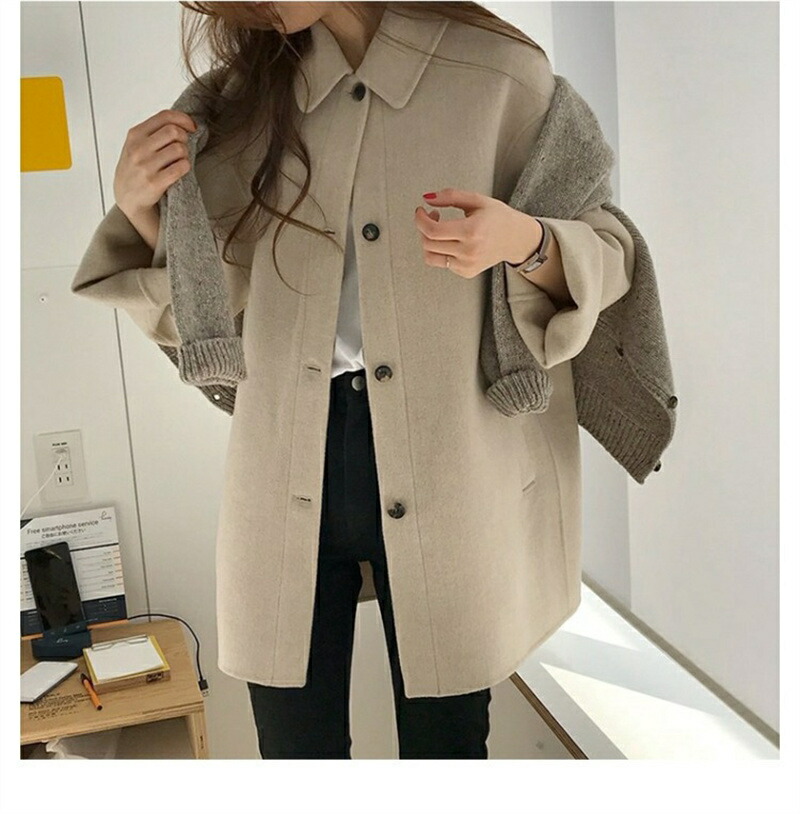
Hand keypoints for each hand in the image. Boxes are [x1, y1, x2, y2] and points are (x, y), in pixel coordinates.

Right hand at [113, 109, 197, 222]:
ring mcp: (146, 165)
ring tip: (179, 160)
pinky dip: (185, 167)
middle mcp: (138, 148)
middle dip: (185, 138)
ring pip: (179, 149)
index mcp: (135, 134)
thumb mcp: (136, 145)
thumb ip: (154, 132)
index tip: (191, 127)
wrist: (126, 197)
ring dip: (185, 154)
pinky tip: (180, 170)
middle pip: (174, 131)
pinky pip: (180, 167)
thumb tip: (181, 122)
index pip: (164, 116)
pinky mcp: (155, 182)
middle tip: (183, 147)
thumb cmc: (135, 169)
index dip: (183, 119)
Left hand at [413, 187, 541, 278]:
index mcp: (472, 231)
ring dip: (427, 241)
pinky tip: (451, 241)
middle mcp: (469, 251)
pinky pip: (442, 263)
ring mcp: (467, 265)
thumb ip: (450, 196)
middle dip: (423, 227)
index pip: (433, 230)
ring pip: (430, 256)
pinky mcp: (466, 272)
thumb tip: (427, 198)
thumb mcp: (477, 200)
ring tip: (438, 230)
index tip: (420, 211)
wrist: (517, 239)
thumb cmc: (499, 218)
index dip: (420, 219)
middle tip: (432, 216)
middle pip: (428, 243)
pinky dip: (440, 251)